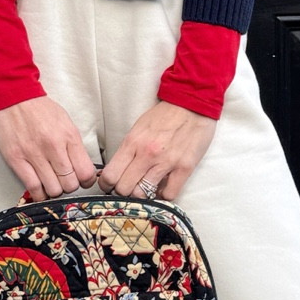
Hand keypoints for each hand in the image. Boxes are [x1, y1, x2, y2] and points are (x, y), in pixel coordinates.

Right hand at [0, 97, 98, 200]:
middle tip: (63, 181)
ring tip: (50, 183)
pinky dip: (39, 193)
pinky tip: (39, 189)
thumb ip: (73, 144)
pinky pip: (33, 187)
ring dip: (54, 191)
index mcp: (69, 136)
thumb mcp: (64, 121)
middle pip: (70, 184)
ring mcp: (34, 154)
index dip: (86, 181)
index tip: (81, 180)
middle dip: (69, 186)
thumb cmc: (38, 108)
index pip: (86, 172)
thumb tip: (81, 166)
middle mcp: (53, 147)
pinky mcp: (16, 159)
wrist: (11, 94)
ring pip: (53, 189)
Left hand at [99, 101, 216, 203]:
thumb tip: (116, 171)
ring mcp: (166, 162)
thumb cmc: (164, 116)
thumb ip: (128, 149)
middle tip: (129, 187)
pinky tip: (163, 187)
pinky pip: (169, 194)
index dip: (106, 185)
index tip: (110, 185)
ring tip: (146, 188)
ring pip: (143, 194)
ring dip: (143, 195)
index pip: (110, 175)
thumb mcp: (138, 128)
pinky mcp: (184, 168)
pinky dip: (164, 195)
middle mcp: (147, 154)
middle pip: (124, 189)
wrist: (192, 104)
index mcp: (132, 142)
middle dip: (123, 191)